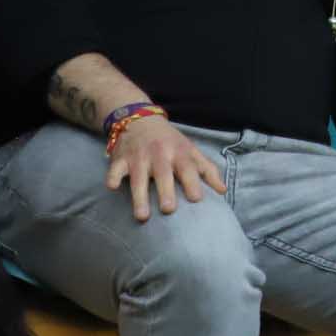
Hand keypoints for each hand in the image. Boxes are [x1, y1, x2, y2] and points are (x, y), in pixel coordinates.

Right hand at [109, 113, 226, 221]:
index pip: (188, 168)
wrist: (140, 119)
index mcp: (179, 152)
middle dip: (166, 191)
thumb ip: (207, 170)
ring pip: (139, 177)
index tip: (197, 200)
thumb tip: (223, 192)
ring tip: (142, 216)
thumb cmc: (170, 141)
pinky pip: (115, 169)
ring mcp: (139, 156)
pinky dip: (112, 177)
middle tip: (169, 210)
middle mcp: (160, 154)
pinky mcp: (120, 158)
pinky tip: (112, 188)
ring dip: (140, 196)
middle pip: (163, 174)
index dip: (193, 183)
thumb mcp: (191, 151)